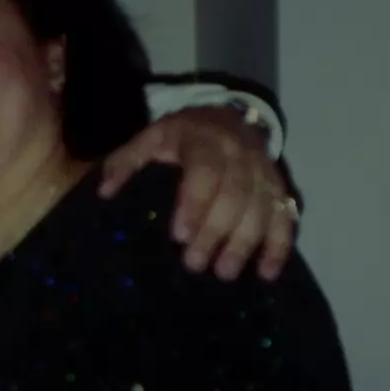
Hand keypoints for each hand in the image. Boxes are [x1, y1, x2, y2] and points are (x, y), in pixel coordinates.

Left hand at [98, 106, 297, 280]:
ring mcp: (263, 171)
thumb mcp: (150, 138)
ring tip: (226, 273)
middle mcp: (240, 154)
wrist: (227, 117)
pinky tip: (267, 272)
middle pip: (234, 196)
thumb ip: (125, 162)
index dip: (194, 204)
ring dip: (246, 243)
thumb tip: (104, 191)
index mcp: (204, 140)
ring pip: (262, 208)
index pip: (204, 172)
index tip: (179, 236)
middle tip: (196, 265)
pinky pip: (286, 215)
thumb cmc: (181, 135)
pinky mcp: (279, 187)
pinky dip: (279, 245)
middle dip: (216, 232)